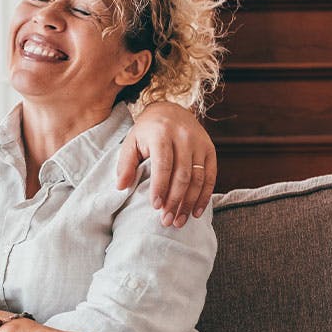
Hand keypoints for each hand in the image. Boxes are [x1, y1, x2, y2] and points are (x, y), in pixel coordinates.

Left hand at [117, 102, 216, 227]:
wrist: (169, 110)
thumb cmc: (147, 131)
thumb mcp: (131, 142)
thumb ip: (125, 163)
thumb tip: (121, 187)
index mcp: (161, 134)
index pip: (163, 165)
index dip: (160, 187)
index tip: (155, 206)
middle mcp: (184, 137)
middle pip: (183, 175)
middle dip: (175, 200)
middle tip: (167, 220)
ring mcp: (199, 143)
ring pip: (198, 178)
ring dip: (189, 203)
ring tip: (179, 221)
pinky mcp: (210, 149)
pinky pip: (210, 176)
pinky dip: (204, 196)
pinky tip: (196, 212)